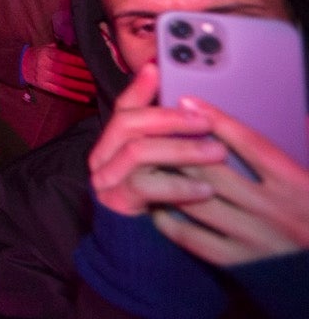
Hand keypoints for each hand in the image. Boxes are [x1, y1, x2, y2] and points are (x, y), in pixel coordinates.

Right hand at [21, 44, 95, 101]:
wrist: (20, 65)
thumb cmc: (39, 55)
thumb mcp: (48, 47)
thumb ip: (62, 48)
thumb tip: (81, 48)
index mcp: (47, 54)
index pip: (65, 58)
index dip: (79, 61)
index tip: (93, 63)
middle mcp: (45, 66)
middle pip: (67, 71)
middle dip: (84, 74)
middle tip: (99, 76)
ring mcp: (44, 78)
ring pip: (66, 83)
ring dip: (82, 87)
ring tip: (96, 88)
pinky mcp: (45, 87)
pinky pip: (61, 92)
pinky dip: (74, 96)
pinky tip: (86, 99)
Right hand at [88, 63, 224, 216]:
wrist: (136, 250)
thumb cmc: (155, 205)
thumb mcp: (160, 167)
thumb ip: (165, 139)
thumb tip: (186, 103)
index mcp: (110, 143)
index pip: (123, 108)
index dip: (140, 88)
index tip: (157, 69)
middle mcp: (102, 157)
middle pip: (129, 123)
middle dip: (170, 118)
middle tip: (206, 122)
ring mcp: (106, 179)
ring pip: (138, 151)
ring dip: (181, 149)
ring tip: (216, 153)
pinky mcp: (116, 203)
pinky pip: (146, 186)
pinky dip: (178, 184)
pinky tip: (204, 188)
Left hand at [152, 98, 308, 264]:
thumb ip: (304, 144)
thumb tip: (297, 115)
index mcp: (298, 186)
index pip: (251, 145)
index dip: (218, 121)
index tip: (188, 101)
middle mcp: (274, 211)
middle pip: (214, 172)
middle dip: (179, 148)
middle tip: (153, 130)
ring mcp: (253, 239)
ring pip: (196, 202)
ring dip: (168, 180)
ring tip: (147, 162)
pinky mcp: (238, 263)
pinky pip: (191, 237)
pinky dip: (169, 217)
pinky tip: (156, 202)